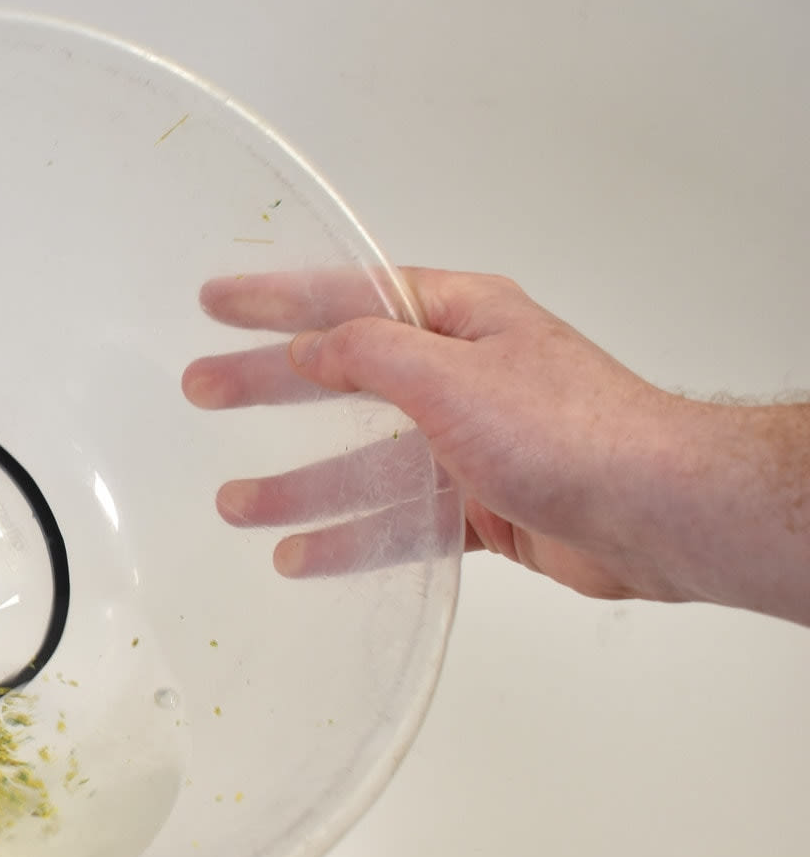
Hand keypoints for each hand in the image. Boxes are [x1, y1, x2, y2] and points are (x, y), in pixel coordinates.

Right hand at [183, 268, 714, 603]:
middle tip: (200, 391)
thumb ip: (369, 356)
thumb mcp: (451, 375)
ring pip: (366, 461)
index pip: (350, 297)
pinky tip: (301, 560)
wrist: (656, 514)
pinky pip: (400, 520)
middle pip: (345, 376)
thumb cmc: (567, 430)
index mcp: (462, 319)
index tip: (214, 302)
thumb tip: (311, 348)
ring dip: (300, 484)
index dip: (277, 299)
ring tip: (233, 504)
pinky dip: (353, 539)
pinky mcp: (485, 506)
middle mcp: (463, 373)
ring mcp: (473, 442)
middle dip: (270, 387)